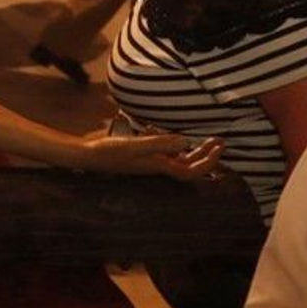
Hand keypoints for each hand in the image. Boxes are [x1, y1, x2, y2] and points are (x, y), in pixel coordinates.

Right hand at [78, 134, 223, 180]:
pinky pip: (168, 154)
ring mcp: (151, 162)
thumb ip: (161, 143)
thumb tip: (187, 141)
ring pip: (181, 159)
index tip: (219, 148)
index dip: (209, 162)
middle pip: (190, 166)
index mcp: (160, 167)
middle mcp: (159, 167)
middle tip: (219, 140)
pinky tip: (177, 136)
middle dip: (207, 155)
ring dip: (196, 150)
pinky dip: (177, 147)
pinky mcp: (143, 155)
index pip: (192, 171)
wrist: (87, 155)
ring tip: (207, 138)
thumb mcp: (135, 145)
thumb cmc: (109, 152)